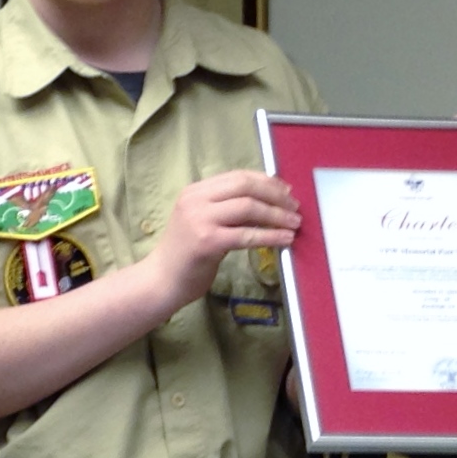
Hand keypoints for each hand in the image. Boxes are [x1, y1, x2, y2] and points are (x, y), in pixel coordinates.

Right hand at [148, 169, 301, 306]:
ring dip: (277, 215)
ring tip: (295, 223)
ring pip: (248, 208)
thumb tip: (267, 202)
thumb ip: (227, 209)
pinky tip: (285, 240)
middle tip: (295, 206)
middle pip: (245, 186)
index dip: (266, 181)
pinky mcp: (207, 242)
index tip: (286, 190)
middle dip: (275, 195)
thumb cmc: (185, 254)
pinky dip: (270, 236)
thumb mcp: (203, 222)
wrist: (161, 281)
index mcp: (195, 191)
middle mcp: (196, 200)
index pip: (237, 176)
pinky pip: (247, 235)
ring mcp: (200, 220)